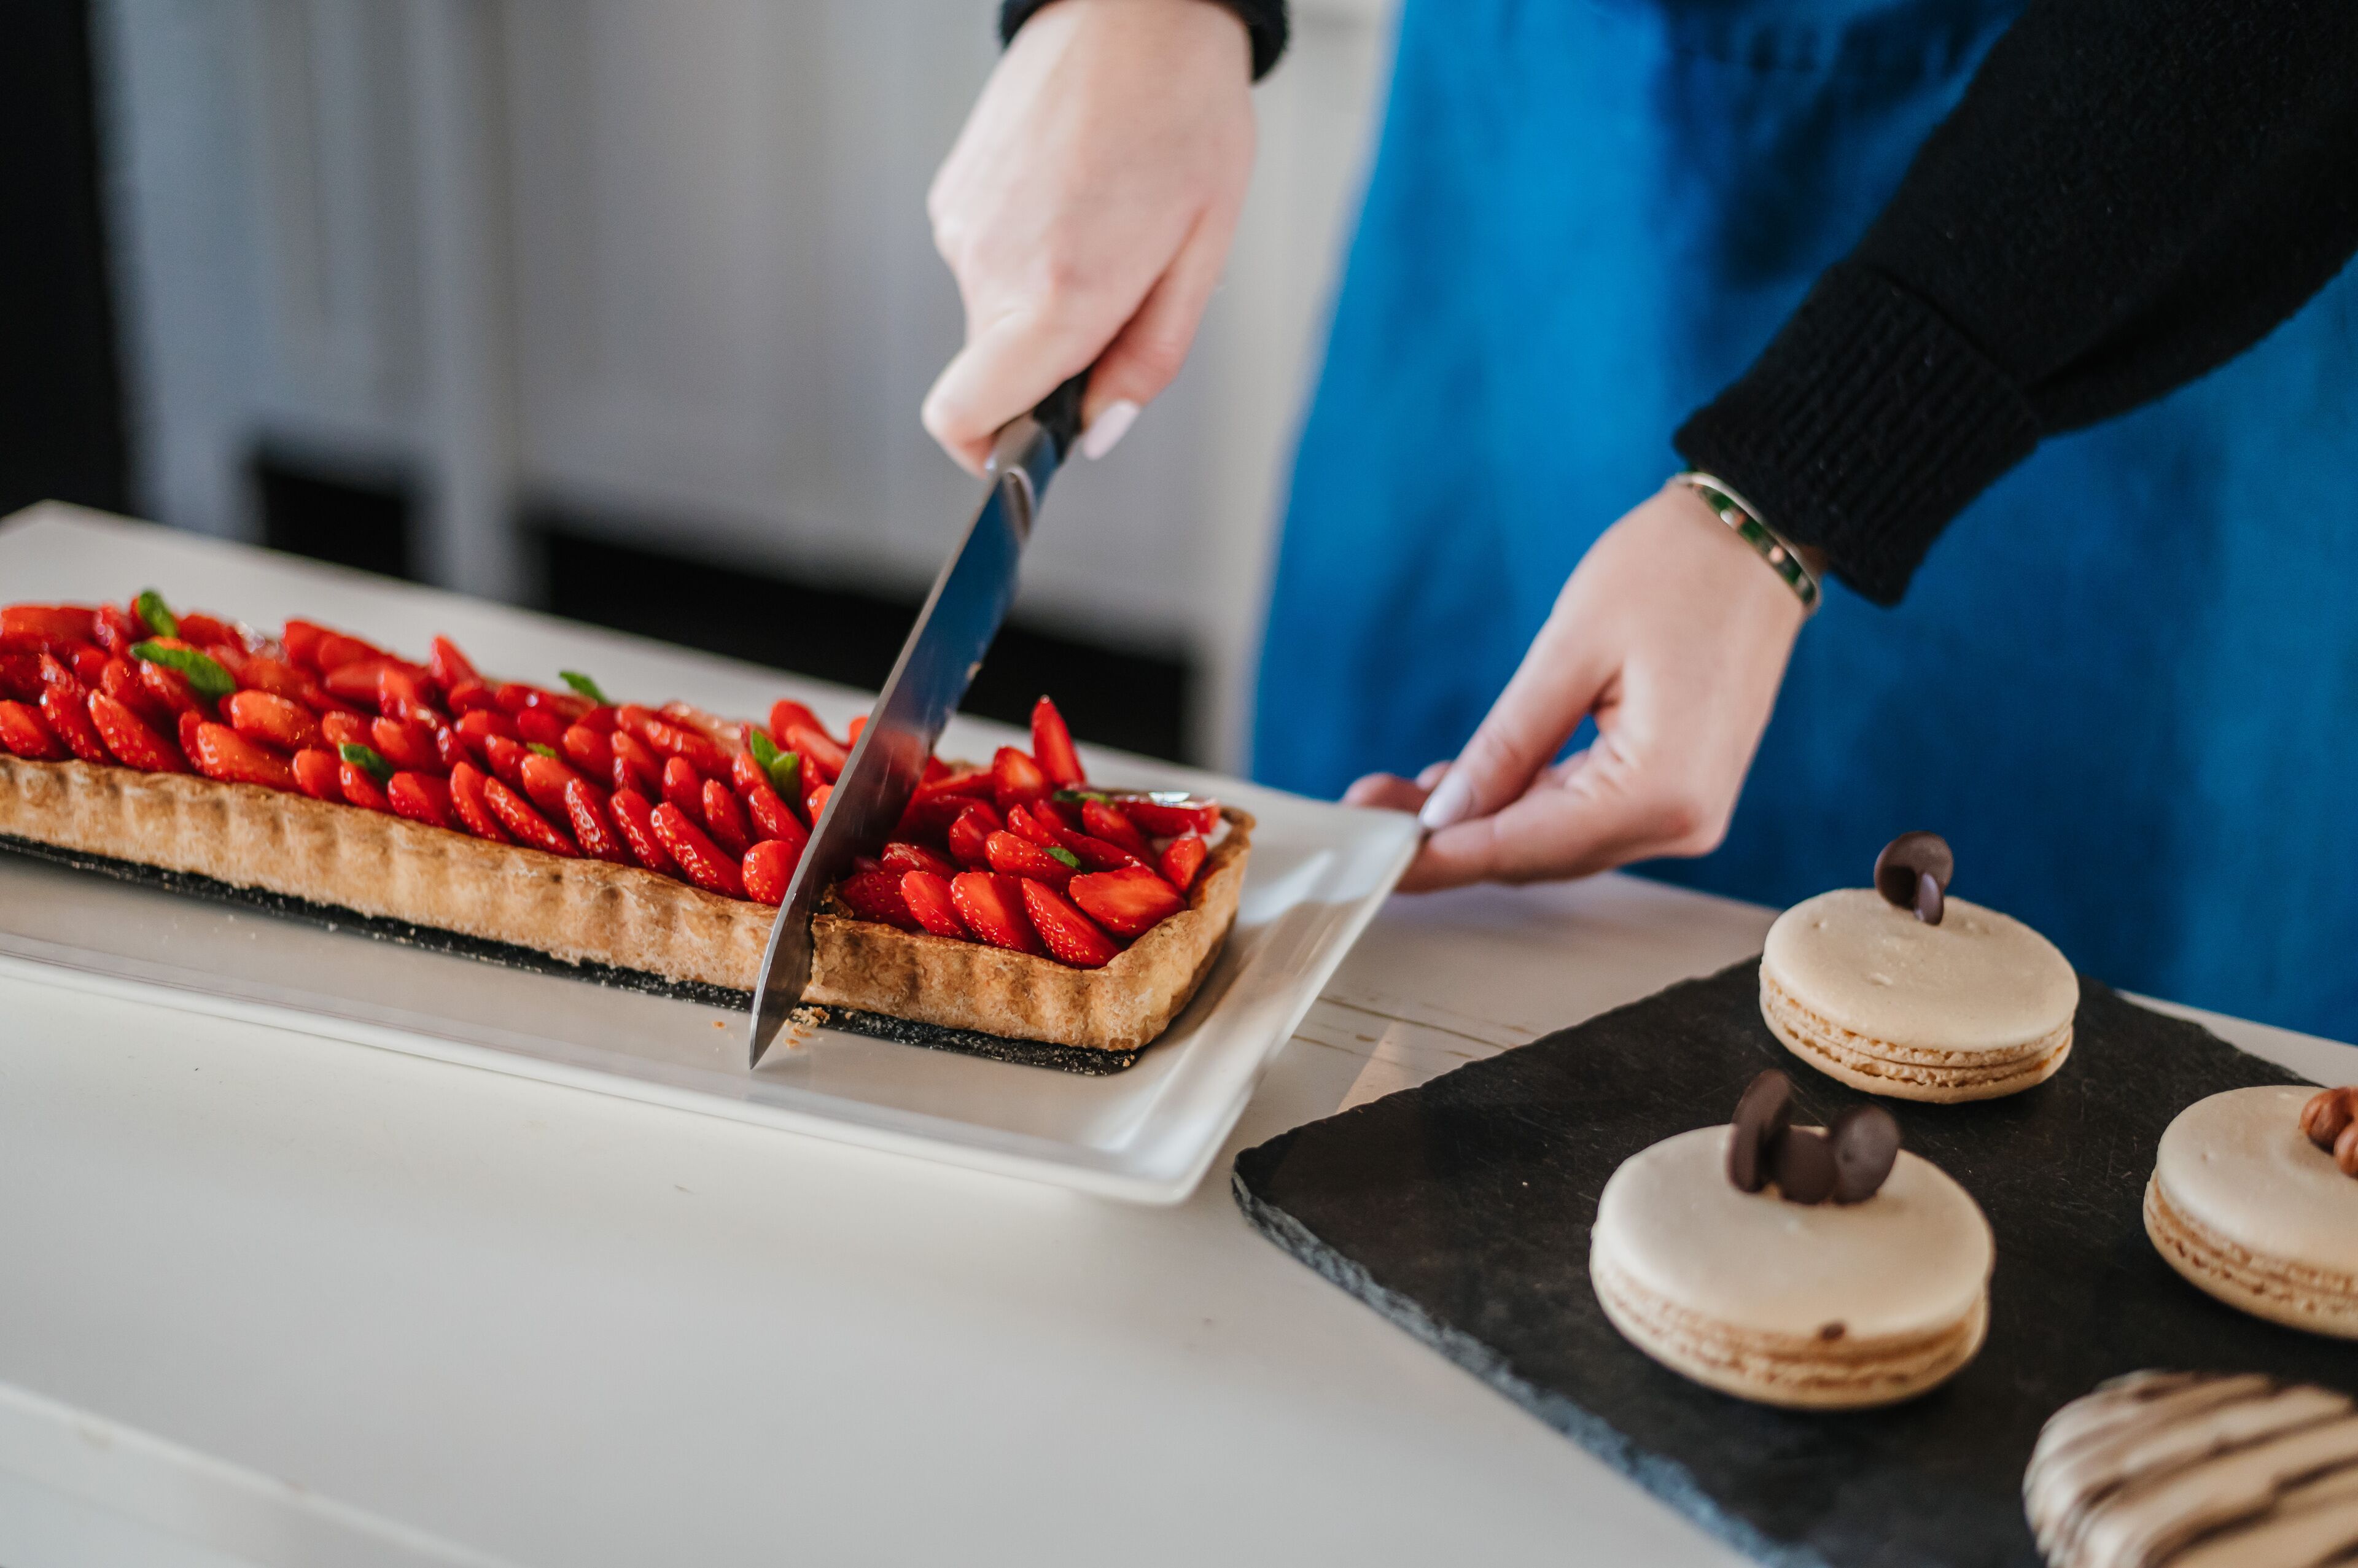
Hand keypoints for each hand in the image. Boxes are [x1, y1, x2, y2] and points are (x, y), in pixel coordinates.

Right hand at [923, 0, 1255, 472]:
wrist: (1135, 7)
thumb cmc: (1185, 115)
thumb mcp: (1200, 253)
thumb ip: (1149, 357)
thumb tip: (1100, 432)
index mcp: (1055, 294)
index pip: (964, 417)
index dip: (992, 451)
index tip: (1030, 445)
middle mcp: (989, 265)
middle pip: (999, 368)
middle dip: (1056, 356)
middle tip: (1125, 287)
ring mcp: (961, 225)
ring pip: (998, 310)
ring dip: (1049, 294)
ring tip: (1109, 219)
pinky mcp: (952, 192)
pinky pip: (988, 258)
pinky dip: (1031, 249)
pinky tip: (1079, 191)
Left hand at [1345, 484, 1810, 890]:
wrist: (1760, 534)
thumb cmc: (1678, 569)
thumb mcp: (1571, 648)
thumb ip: (1507, 743)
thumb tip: (1444, 813)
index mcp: (1662, 793)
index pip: (1524, 846)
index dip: (1439, 854)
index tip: (1371, 854)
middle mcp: (1681, 823)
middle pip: (1537, 855)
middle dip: (1448, 840)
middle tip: (1364, 812)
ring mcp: (1685, 813)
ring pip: (1555, 842)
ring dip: (1479, 823)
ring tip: (1397, 795)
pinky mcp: (1677, 791)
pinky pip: (1583, 816)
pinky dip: (1523, 804)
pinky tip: (1464, 785)